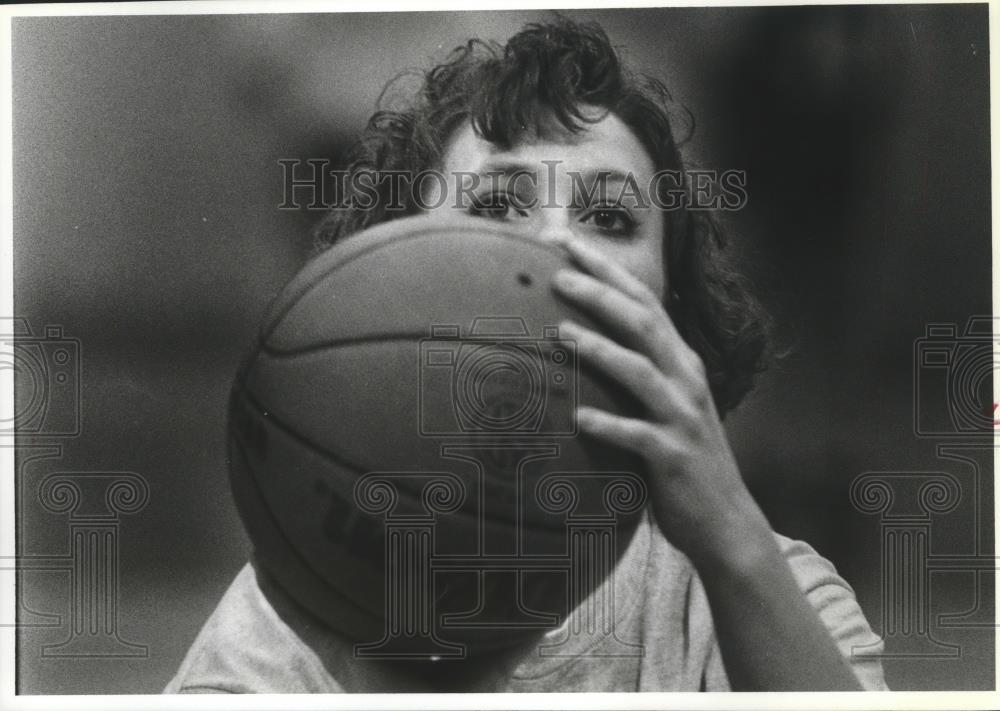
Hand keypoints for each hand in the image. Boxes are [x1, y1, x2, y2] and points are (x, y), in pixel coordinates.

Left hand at [551, 240, 771, 566]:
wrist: (726, 522)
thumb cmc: (681, 458)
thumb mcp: (664, 405)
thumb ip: (636, 373)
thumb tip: (583, 344)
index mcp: (680, 363)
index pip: (644, 302)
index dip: (608, 270)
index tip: (567, 242)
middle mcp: (685, 382)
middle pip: (644, 324)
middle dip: (602, 294)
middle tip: (558, 274)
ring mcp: (682, 418)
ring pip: (641, 373)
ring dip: (601, 351)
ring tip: (560, 334)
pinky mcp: (675, 458)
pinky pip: (639, 437)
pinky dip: (610, 425)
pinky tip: (578, 418)